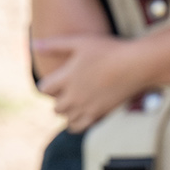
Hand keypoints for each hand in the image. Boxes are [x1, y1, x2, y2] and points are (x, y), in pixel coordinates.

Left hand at [31, 32, 149, 131]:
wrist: (136, 64)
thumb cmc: (108, 50)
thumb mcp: (79, 42)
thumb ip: (55, 45)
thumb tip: (33, 44)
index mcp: (66, 78)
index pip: (44, 89)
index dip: (48, 85)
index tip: (57, 80)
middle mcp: (73, 96)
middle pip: (56, 107)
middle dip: (59, 99)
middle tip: (69, 90)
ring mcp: (86, 107)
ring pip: (67, 119)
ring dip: (68, 112)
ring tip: (77, 101)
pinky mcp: (99, 114)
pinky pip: (80, 127)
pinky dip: (78, 122)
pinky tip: (85, 111)